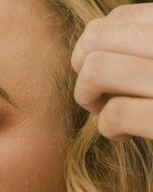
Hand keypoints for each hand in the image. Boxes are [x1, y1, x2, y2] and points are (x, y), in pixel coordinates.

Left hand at [71, 3, 152, 140]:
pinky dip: (107, 128)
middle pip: (97, 39)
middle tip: (99, 96)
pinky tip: (123, 135)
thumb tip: (91, 45)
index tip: (106, 74)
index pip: (116, 19)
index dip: (93, 49)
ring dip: (89, 98)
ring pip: (97, 69)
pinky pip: (116, 113)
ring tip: (107, 113)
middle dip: (82, 70)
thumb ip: (147, 46)